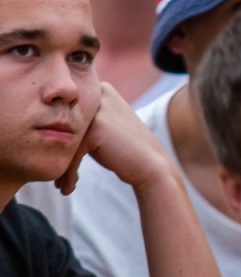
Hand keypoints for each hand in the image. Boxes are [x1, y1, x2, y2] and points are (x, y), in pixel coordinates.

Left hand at [59, 84, 175, 194]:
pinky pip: (71, 151)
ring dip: (63, 166)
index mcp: (101, 88)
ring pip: (65, 139)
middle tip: (57, 179)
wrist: (152, 167)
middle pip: (64, 125)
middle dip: (60, 152)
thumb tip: (51, 122)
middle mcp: (99, 93)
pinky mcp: (95, 127)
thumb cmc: (126, 151)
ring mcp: (98, 109)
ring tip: (63, 185)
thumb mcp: (106, 125)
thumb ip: (84, 118)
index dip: (60, 139)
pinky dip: (68, 172)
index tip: (59, 164)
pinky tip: (69, 188)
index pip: (67, 112)